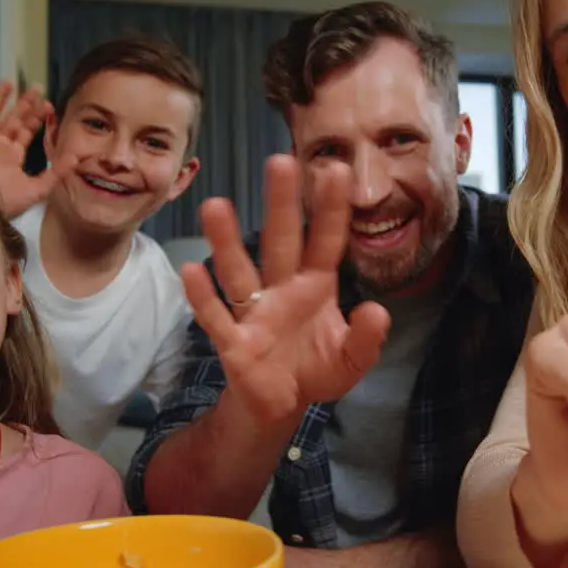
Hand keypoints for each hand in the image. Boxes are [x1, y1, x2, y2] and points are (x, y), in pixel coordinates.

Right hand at [0, 80, 77, 217]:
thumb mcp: (37, 189)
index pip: (26, 132)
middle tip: (37, 87)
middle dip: (25, 105)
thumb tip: (76, 157)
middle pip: (13, 120)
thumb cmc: (8, 203)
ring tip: (9, 82)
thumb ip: (55, 173)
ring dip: (0, 100)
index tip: (49, 105)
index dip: (37, 118)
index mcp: (13, 156)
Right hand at [181, 154, 390, 421]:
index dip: (331, 209)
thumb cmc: (316, 369)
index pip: (325, 241)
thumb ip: (366, 339)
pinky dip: (202, 295)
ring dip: (226, 241)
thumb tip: (377, 310)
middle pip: (281, 241)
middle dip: (281, 204)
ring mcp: (254, 312)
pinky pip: (216, 316)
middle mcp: (282, 289)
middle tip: (280, 160)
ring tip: (216, 205)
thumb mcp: (351, 360)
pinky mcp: (233, 342)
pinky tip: (191, 269)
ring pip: (239, 270)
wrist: (281, 406)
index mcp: (315, 286)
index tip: (336, 169)